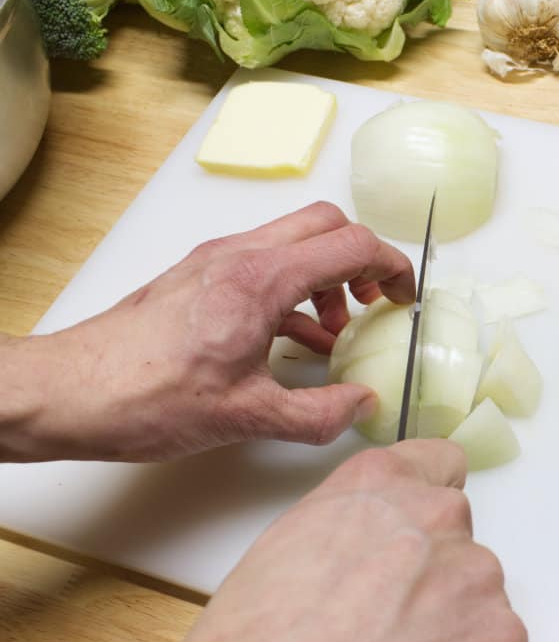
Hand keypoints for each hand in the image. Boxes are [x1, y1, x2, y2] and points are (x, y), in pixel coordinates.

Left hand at [0, 202, 413, 461]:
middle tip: (376, 303)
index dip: (392, 268)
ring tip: (334, 330)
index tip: (406, 299)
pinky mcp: (198, 277)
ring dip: (326, 276)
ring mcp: (215, 261)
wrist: (69, 390)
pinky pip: (264, 264)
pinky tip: (292, 342)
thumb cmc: (145, 397)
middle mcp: (239, 256)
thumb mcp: (246, 417)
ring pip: (293, 240)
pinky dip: (293, 290)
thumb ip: (318, 413)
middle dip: (361, 259)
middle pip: (326, 223)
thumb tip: (362, 406)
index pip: (350, 245)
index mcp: (261, 280)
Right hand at [113, 440, 527, 641]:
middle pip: (460, 543)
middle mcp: (438, 515)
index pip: (440, 463)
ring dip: (453, 634)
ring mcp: (479, 574)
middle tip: (390, 632)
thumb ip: (349, 533)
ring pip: (479, 603)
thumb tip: (366, 562)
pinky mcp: (505, 637)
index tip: (424, 534)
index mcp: (379, 484)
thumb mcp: (286, 551)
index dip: (431, 504)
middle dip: (438, 582)